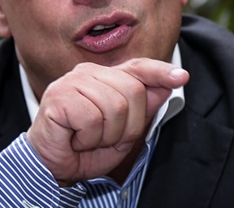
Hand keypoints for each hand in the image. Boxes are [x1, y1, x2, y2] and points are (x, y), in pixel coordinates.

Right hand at [26, 58, 188, 185]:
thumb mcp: (122, 133)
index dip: (160, 72)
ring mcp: (71, 82)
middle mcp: (88, 73)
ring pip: (114, 106)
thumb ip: (142, 109)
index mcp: (104, 77)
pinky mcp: (58, 97)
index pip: (138, 67)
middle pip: (132, 91)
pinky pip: (92, 118)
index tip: (182, 77)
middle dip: (127, 125)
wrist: (51, 167)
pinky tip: (75, 138)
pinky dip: (89, 138)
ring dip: (106, 135)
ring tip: (88, 139)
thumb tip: (167, 85)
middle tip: (106, 138)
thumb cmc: (84, 148)